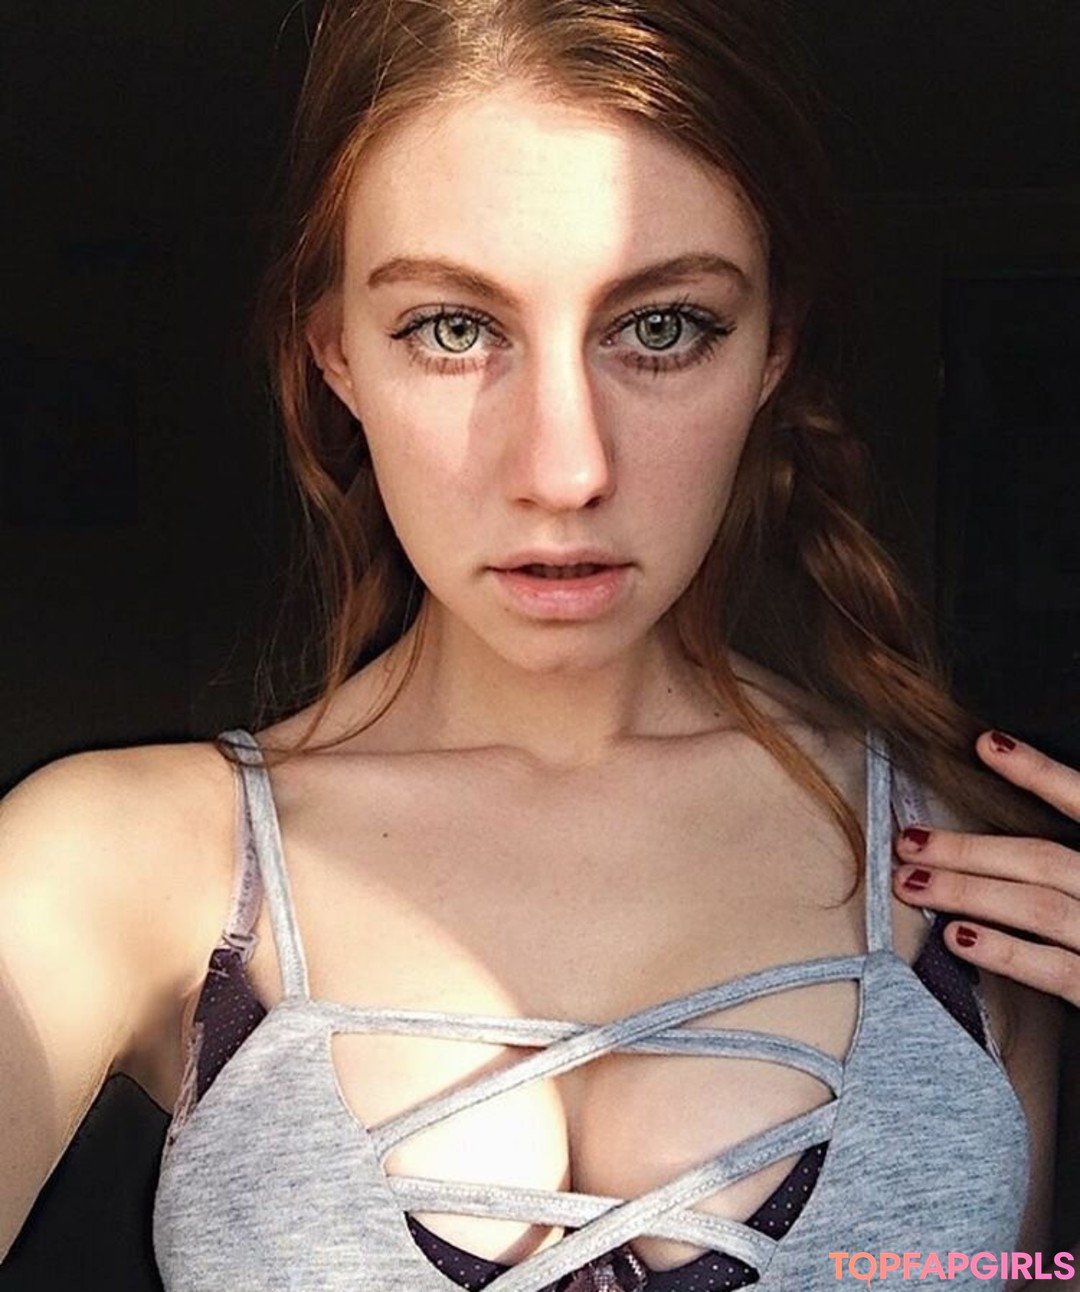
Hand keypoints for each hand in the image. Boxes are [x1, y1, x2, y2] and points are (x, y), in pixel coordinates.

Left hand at [893, 731, 1079, 1006]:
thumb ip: (1069, 864)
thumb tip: (999, 848)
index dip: (1040, 774)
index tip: (986, 744)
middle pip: (1044, 859)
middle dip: (969, 849)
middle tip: (908, 841)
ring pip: (1039, 908)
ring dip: (968, 892)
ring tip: (911, 884)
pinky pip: (1056, 971)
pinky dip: (1005, 951)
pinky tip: (957, 938)